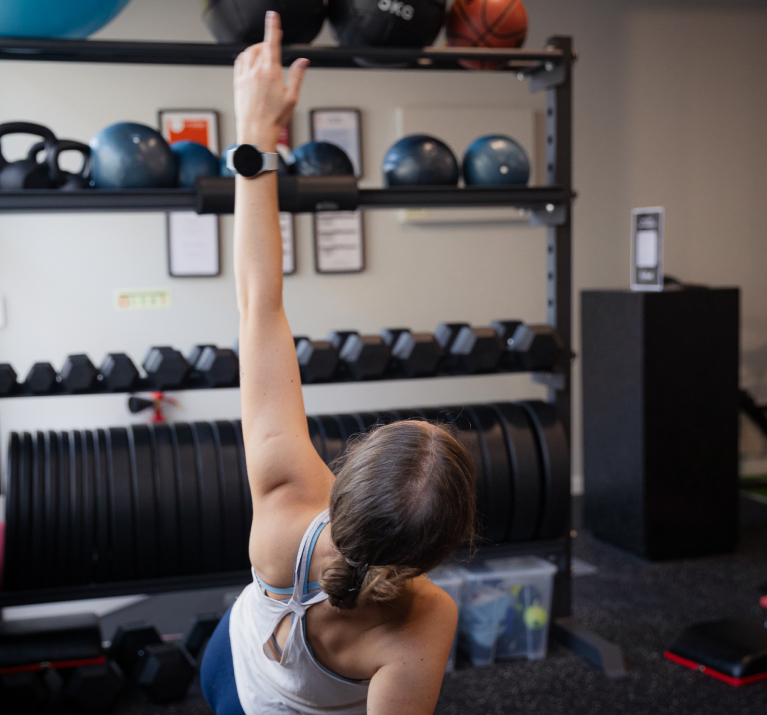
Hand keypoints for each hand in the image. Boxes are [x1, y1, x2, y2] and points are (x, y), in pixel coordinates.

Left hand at [234, 11, 308, 150]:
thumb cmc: (274, 119)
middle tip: (272, 45)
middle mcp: (255, 71)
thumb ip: (297, 76)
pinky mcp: (237, 83)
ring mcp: (244, 77)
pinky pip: (239, 62)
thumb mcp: (292, 98)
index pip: (271, 43)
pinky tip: (249, 62)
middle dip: (265, 43)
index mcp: (270, 72)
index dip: (273, 27)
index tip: (272, 16)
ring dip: (255, 49)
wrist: (256, 132)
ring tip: (262, 54)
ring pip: (247, 53)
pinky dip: (245, 57)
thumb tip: (302, 61)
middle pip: (259, 47)